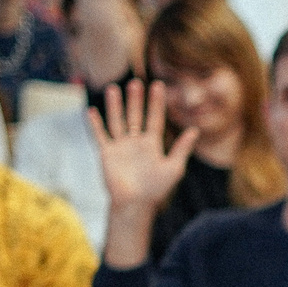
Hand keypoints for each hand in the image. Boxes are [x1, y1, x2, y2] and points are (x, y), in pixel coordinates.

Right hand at [91, 81, 197, 212]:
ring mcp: (121, 146)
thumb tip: (195, 130)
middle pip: (135, 115)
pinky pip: (100, 135)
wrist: (135, 204)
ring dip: (115, 106)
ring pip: (117, 121)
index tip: (158, 85)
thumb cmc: (156, 189)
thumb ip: (182, 149)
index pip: (155, 118)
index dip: (156, 102)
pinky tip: (92, 110)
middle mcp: (136, 142)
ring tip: (114, 88)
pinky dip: (95, 124)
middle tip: (136, 82)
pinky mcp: (107, 153)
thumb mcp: (173, 168)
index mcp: (152, 144)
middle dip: (136, 100)